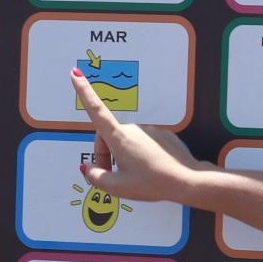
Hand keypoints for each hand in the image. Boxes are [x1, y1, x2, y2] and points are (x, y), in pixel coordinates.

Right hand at [73, 70, 209, 206]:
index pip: (96, 110)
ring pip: (127, 142)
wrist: (187, 181)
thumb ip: (96, 177)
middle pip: (109, 137)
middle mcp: (134, 129)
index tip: (76, 74)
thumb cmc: (153, 183)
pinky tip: (150, 171)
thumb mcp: (117, 187)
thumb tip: (88, 169)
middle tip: (112, 176)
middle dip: (105, 155)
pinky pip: (144, 144)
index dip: (84, 91)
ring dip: (124, 157)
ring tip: (135, 177)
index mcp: (119, 137)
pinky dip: (142, 156)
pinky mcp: (163, 136)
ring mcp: (150, 131)